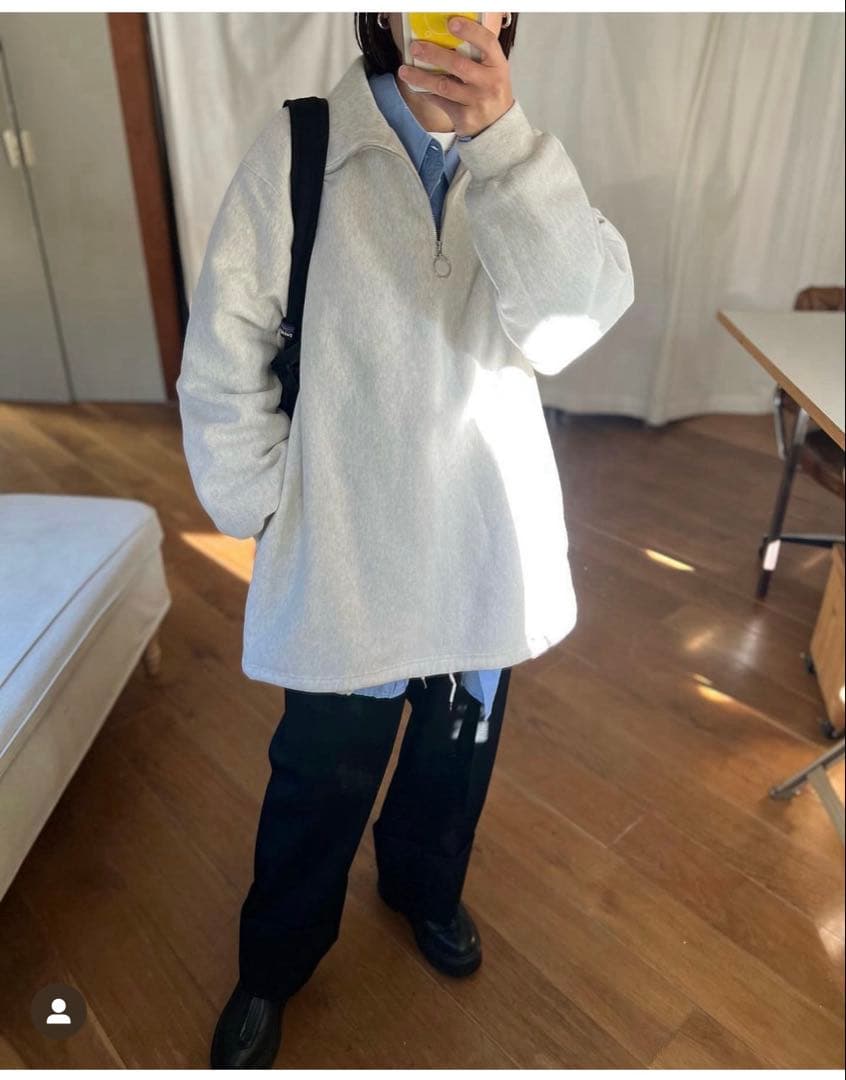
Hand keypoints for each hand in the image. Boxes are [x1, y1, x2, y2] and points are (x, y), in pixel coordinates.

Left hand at [397, 16, 514, 137]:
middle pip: (458, 65)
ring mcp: (477, 102)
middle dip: (434, 54)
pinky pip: (440, 102)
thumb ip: (476, 55)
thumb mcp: (492, 70)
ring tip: (404, 71)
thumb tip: (444, 37)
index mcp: (498, 65)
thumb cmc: (490, 91)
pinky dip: (427, 93)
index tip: (452, 23)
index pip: (487, 42)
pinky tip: (416, 86)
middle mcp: (489, 83)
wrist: (497, 126)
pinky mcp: (465, 118)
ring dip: (421, 77)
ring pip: (444, 86)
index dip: (470, 31)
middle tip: (415, 48)